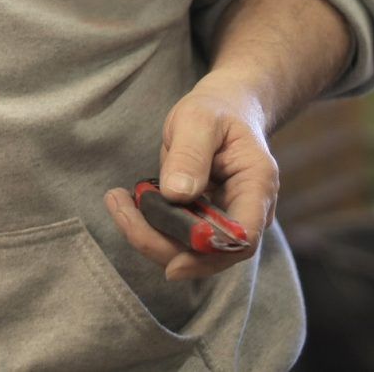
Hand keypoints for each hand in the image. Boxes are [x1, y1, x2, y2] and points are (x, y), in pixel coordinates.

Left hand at [102, 76, 277, 280]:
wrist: (224, 111)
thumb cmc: (216, 112)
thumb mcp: (200, 119)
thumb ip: (190, 153)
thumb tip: (176, 195)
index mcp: (256, 187)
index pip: (242, 237)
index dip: (210, 255)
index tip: (172, 263)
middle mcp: (245, 212)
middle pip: (210, 252)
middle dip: (161, 243)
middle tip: (119, 209)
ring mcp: (224, 220)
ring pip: (189, 250)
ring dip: (148, 235)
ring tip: (116, 200)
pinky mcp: (202, 221)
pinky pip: (177, 237)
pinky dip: (149, 227)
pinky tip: (126, 203)